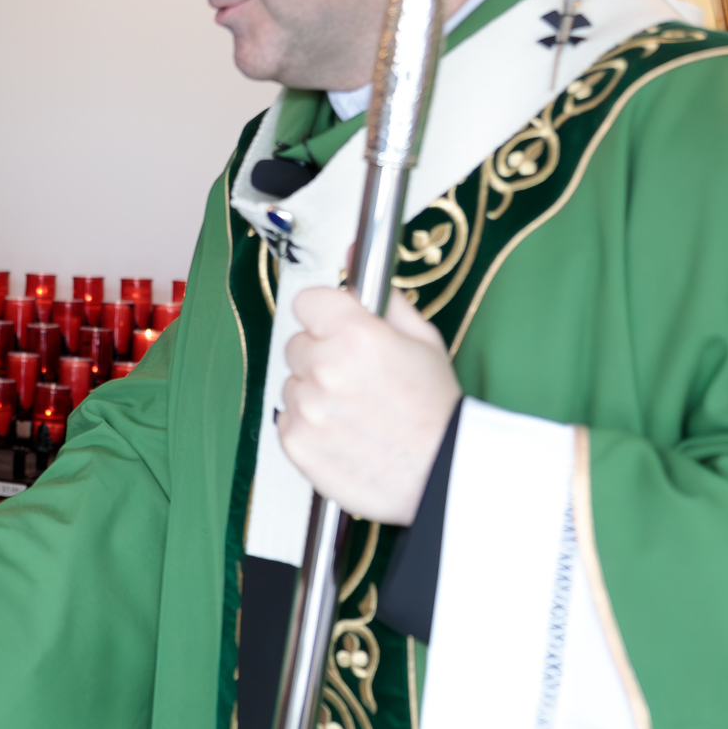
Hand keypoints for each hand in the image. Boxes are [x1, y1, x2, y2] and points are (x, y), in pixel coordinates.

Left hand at [277, 286, 459, 524]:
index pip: (307, 301)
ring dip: (313, 393)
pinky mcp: (296, 444)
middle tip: (358, 379)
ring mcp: (307, 408)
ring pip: (291, 384)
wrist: (441, 474)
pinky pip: (286, 420)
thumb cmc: (436, 411)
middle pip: (297, 344)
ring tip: (355, 412)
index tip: (338, 329)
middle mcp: (325, 369)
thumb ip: (383, 297)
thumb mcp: (423, 341)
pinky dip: (308, 427)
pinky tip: (344, 433)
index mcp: (356, 335)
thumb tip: (357, 254)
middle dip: (321, 356)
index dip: (325, 315)